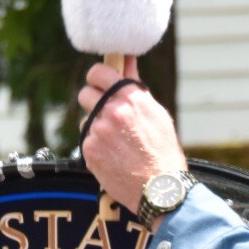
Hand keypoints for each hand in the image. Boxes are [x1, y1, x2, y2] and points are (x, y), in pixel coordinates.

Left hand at [76, 57, 187, 218]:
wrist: (160, 187)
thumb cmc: (163, 151)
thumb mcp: (156, 113)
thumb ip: (135, 86)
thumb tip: (127, 60)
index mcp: (130, 96)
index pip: (98, 72)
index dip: (96, 77)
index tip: (99, 83)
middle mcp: (112, 110)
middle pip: (85, 94)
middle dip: (93, 101)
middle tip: (105, 113)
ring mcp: (98, 130)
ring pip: (86, 120)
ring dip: (96, 127)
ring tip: (116, 142)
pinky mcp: (90, 150)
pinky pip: (87, 140)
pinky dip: (96, 146)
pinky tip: (113, 155)